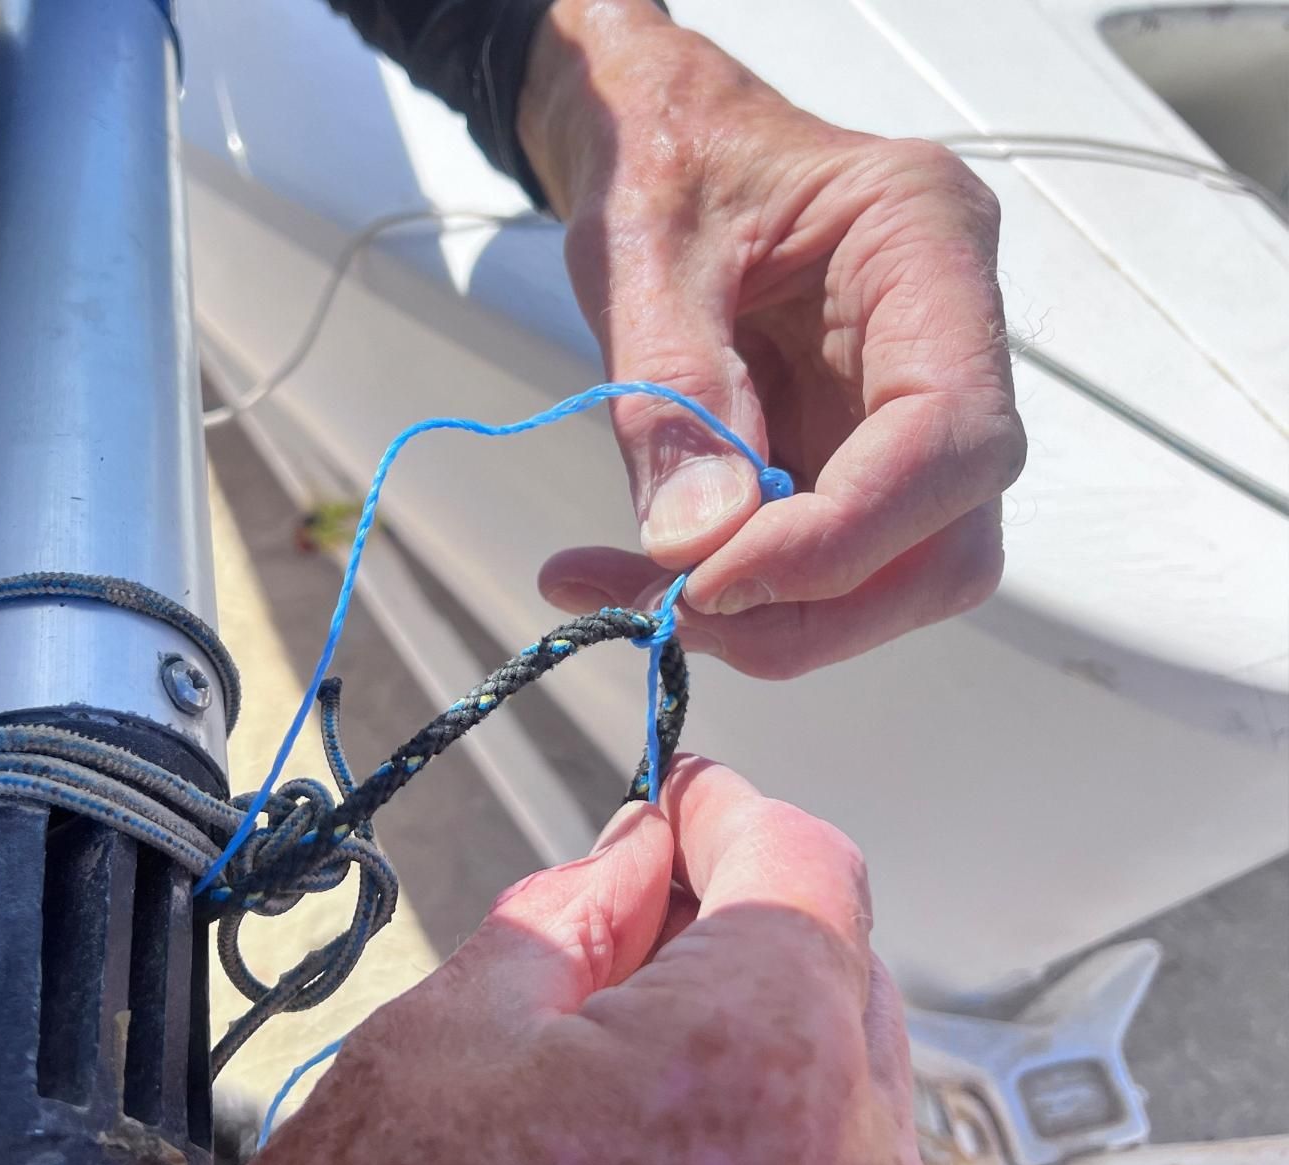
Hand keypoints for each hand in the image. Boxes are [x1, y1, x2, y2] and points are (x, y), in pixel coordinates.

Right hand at [225, 758, 925, 1164]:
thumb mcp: (462, 1025)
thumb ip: (582, 912)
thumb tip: (641, 850)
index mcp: (761, 1056)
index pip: (805, 865)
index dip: (731, 815)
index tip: (683, 803)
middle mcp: (854, 1164)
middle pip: (838, 967)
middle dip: (742, 919)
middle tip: (635, 906)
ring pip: (844, 1069)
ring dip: (756, 1022)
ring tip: (628, 1033)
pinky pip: (834, 1160)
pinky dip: (767, 1115)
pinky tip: (665, 1116)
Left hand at [520, 0, 1024, 677]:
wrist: (655, 137)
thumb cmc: (661, 153)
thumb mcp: (642, 247)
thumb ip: (670, 389)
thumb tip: (696, 542)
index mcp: (926, 248)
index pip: (949, 438)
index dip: (844, 537)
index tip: (716, 578)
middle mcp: (945, 341)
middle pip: (945, 540)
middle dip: (810, 604)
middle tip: (670, 612)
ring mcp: (903, 408)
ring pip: (894, 573)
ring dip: (766, 614)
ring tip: (627, 590)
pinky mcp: (849, 453)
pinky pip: (819, 559)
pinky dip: (732, 588)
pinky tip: (635, 573)